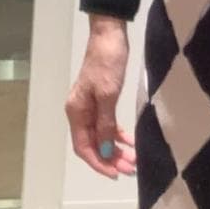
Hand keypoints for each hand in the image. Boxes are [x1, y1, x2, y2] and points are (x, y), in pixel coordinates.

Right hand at [65, 17, 136, 179]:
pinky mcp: (101, 98)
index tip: (115, 174)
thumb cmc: (107, 62)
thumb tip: (105, 151)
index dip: (99, 163)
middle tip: (131, 168)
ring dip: (115, 149)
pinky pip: (107, 124)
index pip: (84, 147)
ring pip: (101, 136)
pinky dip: (117, 134)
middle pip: (93, 144)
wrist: (109, 34)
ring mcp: (90, 105)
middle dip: (110, 159)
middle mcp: (79, 112)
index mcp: (76, 112)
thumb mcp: (108, 94)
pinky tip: (130, 141)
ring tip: (133, 160)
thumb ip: (105, 124)